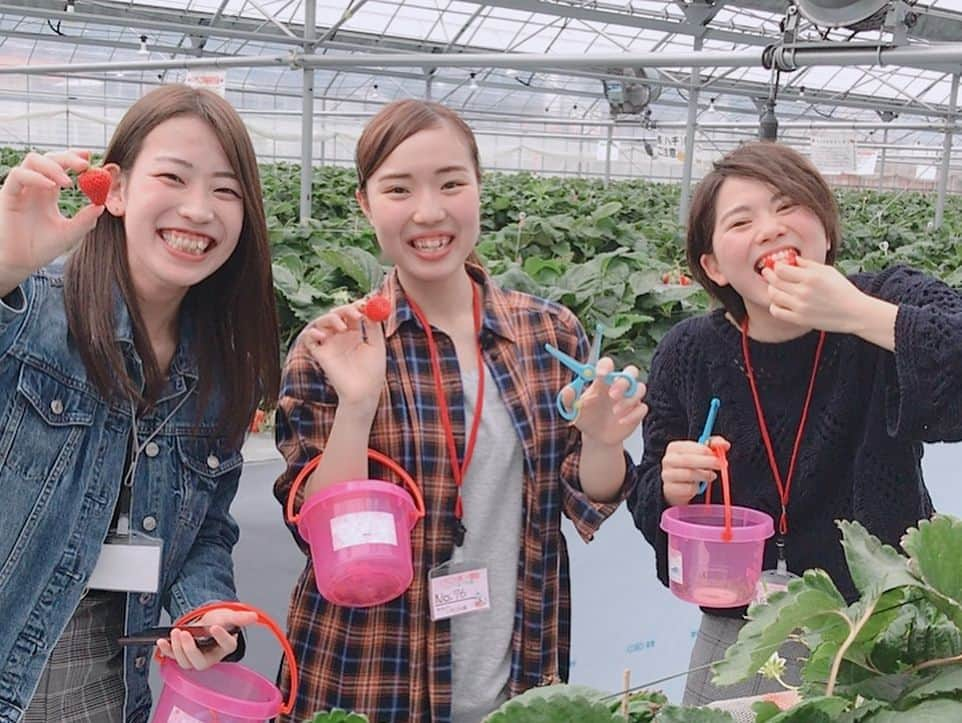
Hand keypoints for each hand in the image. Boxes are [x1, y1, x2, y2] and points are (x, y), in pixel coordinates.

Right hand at [0, 151, 104, 285]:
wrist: (22, 263)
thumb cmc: (43, 248)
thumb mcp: (70, 233)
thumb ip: (85, 220)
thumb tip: (102, 205)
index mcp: (50, 192)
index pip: (61, 166)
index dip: (74, 158)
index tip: (91, 159)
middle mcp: (35, 186)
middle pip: (50, 158)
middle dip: (68, 157)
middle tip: (85, 165)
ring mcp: (22, 189)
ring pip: (33, 160)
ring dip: (53, 166)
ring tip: (68, 183)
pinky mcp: (8, 194)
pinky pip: (18, 175)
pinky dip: (36, 177)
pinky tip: (51, 187)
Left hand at [155, 608, 256, 670]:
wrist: (204, 620)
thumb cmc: (217, 621)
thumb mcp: (229, 616)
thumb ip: (240, 617)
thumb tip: (254, 617)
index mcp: (225, 647)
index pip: (227, 645)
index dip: (221, 637)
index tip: (214, 627)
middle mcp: (210, 656)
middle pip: (200, 662)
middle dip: (190, 649)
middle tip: (185, 634)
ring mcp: (195, 657)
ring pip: (185, 662)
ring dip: (178, 648)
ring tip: (175, 632)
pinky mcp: (181, 655)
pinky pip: (172, 657)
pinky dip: (165, 650)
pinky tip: (161, 641)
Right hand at [301, 300, 385, 408]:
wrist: (363, 392)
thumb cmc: (372, 372)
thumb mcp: (377, 346)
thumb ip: (373, 328)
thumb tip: (371, 309)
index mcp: (356, 333)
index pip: (352, 313)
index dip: (356, 306)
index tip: (364, 303)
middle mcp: (341, 337)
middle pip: (337, 314)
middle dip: (345, 309)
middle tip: (355, 312)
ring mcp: (329, 344)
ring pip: (322, 321)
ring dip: (331, 318)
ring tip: (342, 328)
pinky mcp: (320, 354)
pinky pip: (309, 338)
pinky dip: (313, 333)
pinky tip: (323, 337)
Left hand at [561, 357, 647, 445]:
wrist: (596, 437)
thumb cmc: (586, 418)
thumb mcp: (573, 410)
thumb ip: (568, 400)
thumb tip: (568, 390)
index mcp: (603, 381)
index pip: (608, 364)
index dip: (606, 366)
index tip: (600, 374)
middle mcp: (619, 386)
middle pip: (631, 372)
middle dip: (623, 382)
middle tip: (612, 395)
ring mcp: (630, 398)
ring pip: (640, 388)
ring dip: (628, 400)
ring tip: (615, 412)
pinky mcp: (637, 412)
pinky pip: (642, 408)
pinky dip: (633, 415)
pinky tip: (621, 421)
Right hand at [661, 436, 728, 506]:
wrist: (677, 485)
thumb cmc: (691, 465)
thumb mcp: (701, 452)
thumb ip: (714, 445)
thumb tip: (725, 444)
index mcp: (674, 447)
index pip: (690, 447)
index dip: (705, 450)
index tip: (717, 455)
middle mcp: (668, 460)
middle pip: (688, 460)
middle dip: (707, 462)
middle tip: (720, 465)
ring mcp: (667, 475)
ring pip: (689, 474)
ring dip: (704, 475)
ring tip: (712, 475)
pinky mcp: (670, 489)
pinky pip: (688, 488)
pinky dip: (697, 488)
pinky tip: (699, 486)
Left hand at [762, 257, 872, 333]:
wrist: (854, 313)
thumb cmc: (843, 290)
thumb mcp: (828, 271)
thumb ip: (808, 264)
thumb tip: (793, 259)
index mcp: (811, 277)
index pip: (781, 269)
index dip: (776, 266)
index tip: (776, 265)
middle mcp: (803, 292)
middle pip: (775, 281)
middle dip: (768, 274)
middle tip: (766, 272)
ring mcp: (800, 306)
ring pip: (773, 295)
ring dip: (771, 289)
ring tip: (774, 287)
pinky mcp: (799, 319)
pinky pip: (776, 312)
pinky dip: (774, 305)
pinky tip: (779, 302)